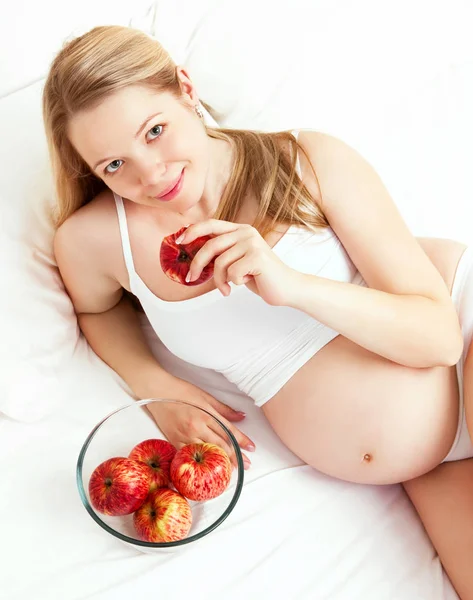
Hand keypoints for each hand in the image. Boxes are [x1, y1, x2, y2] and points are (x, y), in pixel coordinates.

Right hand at [145, 375, 254, 469]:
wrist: (156, 391)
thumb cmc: (180, 391)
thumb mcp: (205, 396)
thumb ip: (224, 409)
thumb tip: (241, 416)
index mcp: (206, 415)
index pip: (229, 431)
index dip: (242, 441)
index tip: (252, 448)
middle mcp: (196, 427)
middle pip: (221, 445)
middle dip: (236, 456)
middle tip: (248, 464)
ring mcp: (184, 436)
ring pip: (206, 454)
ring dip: (220, 462)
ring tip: (231, 469)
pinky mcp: (174, 441)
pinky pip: (189, 456)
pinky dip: (199, 463)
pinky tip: (206, 468)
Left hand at [177, 220, 298, 305]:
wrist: (287, 288)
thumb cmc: (259, 276)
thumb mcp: (237, 260)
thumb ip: (221, 253)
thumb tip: (193, 255)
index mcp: (240, 230)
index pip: (211, 225)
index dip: (193, 231)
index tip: (178, 241)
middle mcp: (246, 232)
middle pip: (211, 246)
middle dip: (198, 265)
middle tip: (191, 278)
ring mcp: (253, 243)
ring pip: (220, 263)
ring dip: (220, 281)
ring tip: (228, 288)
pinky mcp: (257, 257)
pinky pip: (232, 273)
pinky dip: (235, 283)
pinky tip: (246, 283)